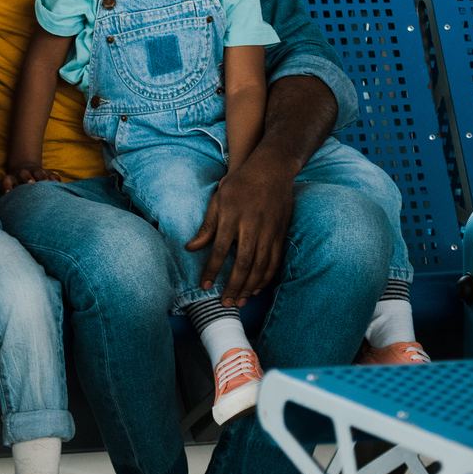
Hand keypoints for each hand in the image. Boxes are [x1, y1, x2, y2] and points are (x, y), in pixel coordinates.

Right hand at [0, 164, 59, 199]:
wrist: (24, 169)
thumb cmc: (38, 177)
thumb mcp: (47, 175)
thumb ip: (53, 178)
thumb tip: (57, 182)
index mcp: (34, 171)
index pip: (39, 172)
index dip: (42, 176)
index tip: (46, 182)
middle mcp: (21, 173)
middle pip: (23, 173)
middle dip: (26, 178)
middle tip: (30, 183)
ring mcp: (10, 178)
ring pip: (7, 179)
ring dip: (7, 185)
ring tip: (8, 193)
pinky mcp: (0, 184)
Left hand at [185, 159, 296, 298]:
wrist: (272, 170)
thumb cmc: (239, 184)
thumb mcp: (218, 200)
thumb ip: (207, 226)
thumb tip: (190, 247)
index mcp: (232, 218)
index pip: (220, 250)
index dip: (212, 270)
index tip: (205, 286)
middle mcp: (252, 227)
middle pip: (243, 263)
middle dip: (233, 286)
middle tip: (224, 303)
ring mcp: (269, 232)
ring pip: (260, 266)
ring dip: (249, 287)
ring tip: (239, 301)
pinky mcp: (281, 234)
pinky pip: (275, 261)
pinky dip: (266, 277)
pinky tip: (257, 288)